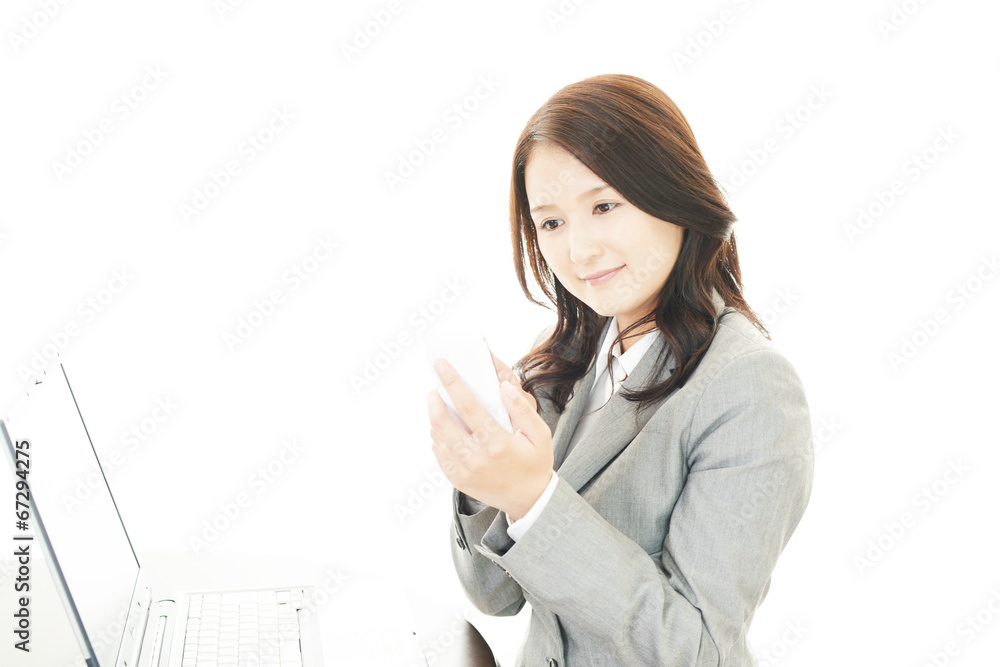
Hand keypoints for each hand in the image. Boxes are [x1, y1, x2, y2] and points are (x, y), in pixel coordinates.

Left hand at [427, 357, 552, 521]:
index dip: (452, 383)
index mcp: (497, 443)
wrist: (528, 500)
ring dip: (435, 417)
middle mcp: (477, 459)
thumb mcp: (540, 435)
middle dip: (434, 400)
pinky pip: (439, 452)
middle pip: (442, 422)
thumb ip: (522, 410)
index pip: (468, 406)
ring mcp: (464, 471)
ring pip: (437, 437)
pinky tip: (447, 429)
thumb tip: (503, 387)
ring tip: (442, 406)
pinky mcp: (457, 480)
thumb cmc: (535, 464)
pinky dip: (438, 437)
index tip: (441, 365)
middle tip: (436, 389)